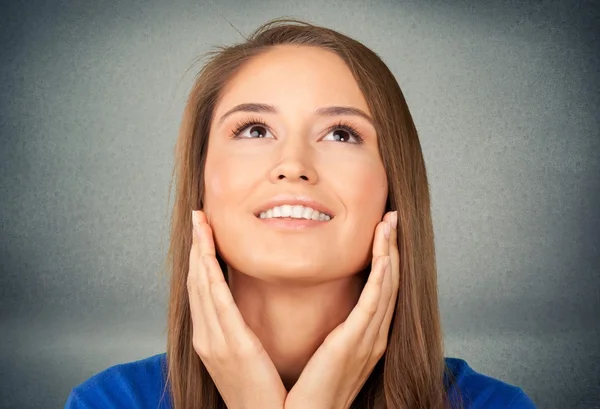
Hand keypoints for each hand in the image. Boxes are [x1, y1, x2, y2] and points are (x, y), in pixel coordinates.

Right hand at [188, 210, 286, 408]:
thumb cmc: (258, 392)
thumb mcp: (244, 357)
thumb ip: (240, 330)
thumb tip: (245, 308)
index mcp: (210, 338)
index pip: (201, 289)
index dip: (198, 258)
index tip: (202, 232)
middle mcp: (206, 337)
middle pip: (196, 282)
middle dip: (195, 247)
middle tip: (197, 217)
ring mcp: (214, 341)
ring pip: (202, 286)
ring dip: (199, 252)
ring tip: (201, 224)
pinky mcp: (231, 345)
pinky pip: (217, 302)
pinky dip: (208, 274)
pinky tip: (206, 254)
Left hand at [284, 211, 399, 408]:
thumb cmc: (310, 387)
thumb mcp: (326, 351)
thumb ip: (332, 328)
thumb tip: (319, 303)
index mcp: (367, 335)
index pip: (382, 288)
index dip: (385, 258)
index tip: (381, 232)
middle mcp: (375, 335)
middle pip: (390, 281)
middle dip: (392, 247)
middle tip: (391, 218)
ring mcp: (370, 338)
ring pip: (387, 285)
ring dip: (389, 252)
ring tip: (388, 224)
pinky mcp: (357, 342)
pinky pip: (375, 301)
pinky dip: (383, 275)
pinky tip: (384, 253)